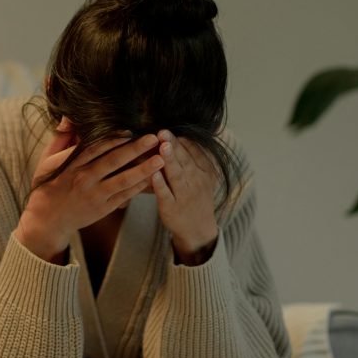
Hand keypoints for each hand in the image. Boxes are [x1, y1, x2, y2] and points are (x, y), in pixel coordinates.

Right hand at [15, 119, 163, 262]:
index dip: (113, 138)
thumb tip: (69, 114)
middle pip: (112, 161)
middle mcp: (84, 178)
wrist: (47, 219)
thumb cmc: (48, 184)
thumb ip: (61, 136)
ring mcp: (95, 195)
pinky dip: (138, 187)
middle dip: (135, 149)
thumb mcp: (48, 158)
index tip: (131, 128)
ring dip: (143, 169)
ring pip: (122, 180)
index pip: (94, 147)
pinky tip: (153, 178)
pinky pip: (124, 196)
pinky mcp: (103, 208)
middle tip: (154, 138)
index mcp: (70, 164)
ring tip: (161, 159)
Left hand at [151, 131, 218, 264]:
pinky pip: (166, 195)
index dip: (181, 141)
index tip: (169, 128)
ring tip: (162, 147)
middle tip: (163, 131)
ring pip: (176, 176)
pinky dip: (160, 185)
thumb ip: (193, 157)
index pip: (193, 152)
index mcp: (204, 171)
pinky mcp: (171, 208)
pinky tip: (153, 174)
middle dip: (174, 146)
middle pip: (185, 161)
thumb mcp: (202, 176)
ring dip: (169, 161)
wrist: (198, 229)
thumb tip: (179, 135)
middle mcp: (196, 182)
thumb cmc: (196, 197)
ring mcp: (184, 195)